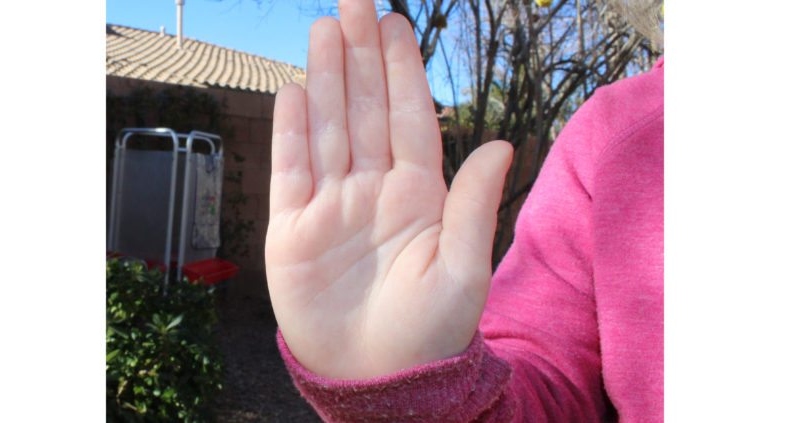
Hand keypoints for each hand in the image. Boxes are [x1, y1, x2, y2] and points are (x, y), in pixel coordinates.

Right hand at [265, 0, 512, 379]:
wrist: (376, 380)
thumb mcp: (463, 271)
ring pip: (329, 128)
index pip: (410, 118)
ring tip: (324, 29)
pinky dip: (291, 132)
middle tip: (355, 3)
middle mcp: (374, 190)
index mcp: (418, 194)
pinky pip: (291, 170)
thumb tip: (499, 144)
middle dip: (360, 56)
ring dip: (327, 79)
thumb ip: (474, 206)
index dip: (402, 71)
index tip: (395, 25)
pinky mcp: (294, 229)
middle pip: (366, 110)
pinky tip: (294, 92)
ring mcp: (332, 206)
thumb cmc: (429, 333)